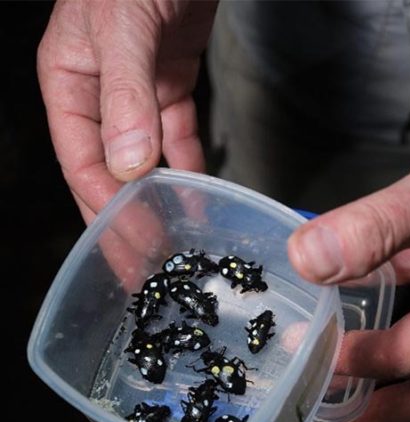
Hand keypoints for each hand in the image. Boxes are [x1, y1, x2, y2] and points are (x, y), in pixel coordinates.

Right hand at [38, 0, 215, 223]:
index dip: (104, 200)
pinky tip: (199, 196)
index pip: (80, 156)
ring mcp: (138, 90)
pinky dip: (189, 164)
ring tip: (174, 241)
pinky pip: (179, 133)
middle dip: (125, 214)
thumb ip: (125, 94)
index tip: (130, 235)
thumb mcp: (123, 29)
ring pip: (147, 156)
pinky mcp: (172, 82)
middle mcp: (100, 92)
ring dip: (161, 196)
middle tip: (143, 262)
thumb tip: (128, 162)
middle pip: (109, 167)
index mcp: (68, 80)